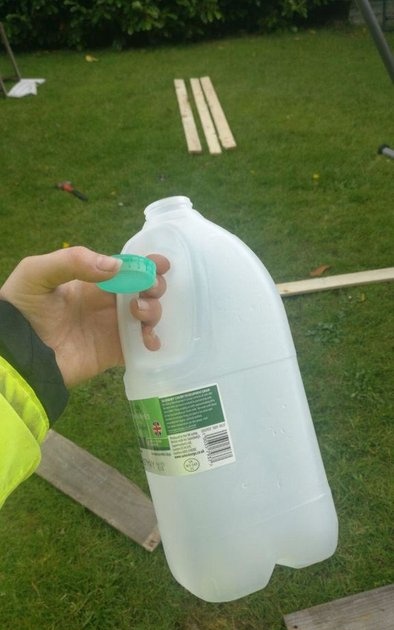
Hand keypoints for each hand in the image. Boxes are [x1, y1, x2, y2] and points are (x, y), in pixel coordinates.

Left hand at [0, 246, 169, 386]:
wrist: (16, 354)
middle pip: (142, 290)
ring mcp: (111, 328)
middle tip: (150, 289)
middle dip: (154, 286)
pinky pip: (140, 347)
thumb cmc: (22, 309)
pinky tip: (150, 339)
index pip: (124, 269)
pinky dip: (152, 341)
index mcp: (90, 282)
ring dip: (154, 310)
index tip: (161, 264)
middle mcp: (105, 303)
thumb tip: (116, 267)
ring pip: (147, 315)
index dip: (145, 264)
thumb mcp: (37, 273)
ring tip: (140, 313)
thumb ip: (73, 262)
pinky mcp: (113, 353)